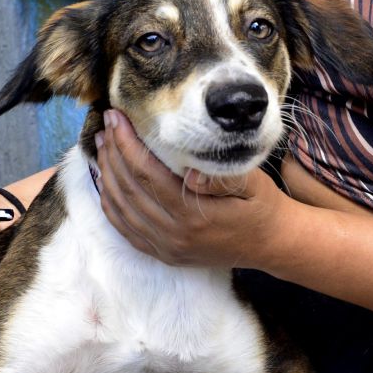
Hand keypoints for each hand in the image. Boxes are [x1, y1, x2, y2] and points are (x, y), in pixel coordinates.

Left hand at [94, 109, 290, 268]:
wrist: (271, 244)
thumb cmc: (261, 206)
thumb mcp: (253, 184)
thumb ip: (223, 178)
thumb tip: (190, 171)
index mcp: (193, 215)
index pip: (147, 173)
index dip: (127, 143)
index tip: (118, 117)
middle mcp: (174, 235)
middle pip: (129, 188)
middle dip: (113, 153)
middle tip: (106, 124)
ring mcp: (166, 248)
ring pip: (122, 209)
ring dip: (107, 174)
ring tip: (102, 146)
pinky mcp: (163, 254)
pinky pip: (126, 229)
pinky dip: (111, 204)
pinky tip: (106, 181)